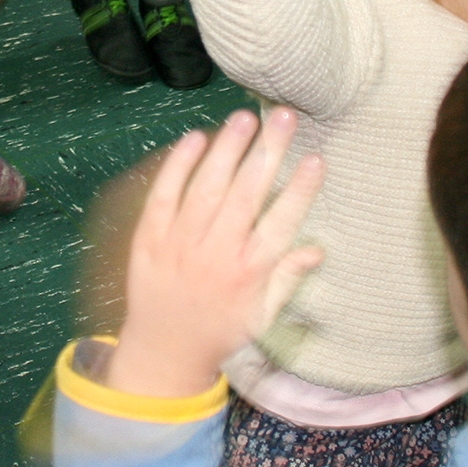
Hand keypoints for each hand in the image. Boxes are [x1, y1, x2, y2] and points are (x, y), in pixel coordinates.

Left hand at [104, 107, 324, 399]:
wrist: (164, 351)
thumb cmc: (221, 329)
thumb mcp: (262, 314)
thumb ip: (288, 277)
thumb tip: (317, 248)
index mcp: (249, 273)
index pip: (281, 223)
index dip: (300, 190)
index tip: (316, 158)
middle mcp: (216, 254)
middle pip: (246, 194)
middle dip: (267, 152)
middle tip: (284, 115)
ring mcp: (180, 243)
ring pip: (206, 188)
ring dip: (226, 149)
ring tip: (244, 117)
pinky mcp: (149, 237)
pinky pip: (164, 195)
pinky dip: (178, 165)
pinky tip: (195, 138)